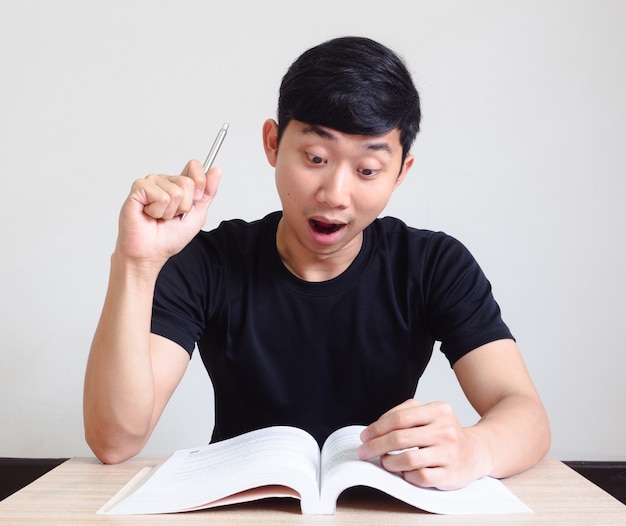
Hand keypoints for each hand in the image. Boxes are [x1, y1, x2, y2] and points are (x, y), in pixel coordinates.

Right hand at [116, 159, 220, 267]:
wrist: (152, 252)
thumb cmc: (170, 237)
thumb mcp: (198, 214)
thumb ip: (208, 192)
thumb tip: (216, 170)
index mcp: (178, 184)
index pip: (194, 167)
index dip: (200, 183)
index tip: (196, 199)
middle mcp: (165, 180)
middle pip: (187, 182)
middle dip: (184, 206)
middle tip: (172, 216)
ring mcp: (151, 183)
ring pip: (174, 191)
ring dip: (169, 211)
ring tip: (159, 217)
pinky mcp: (138, 189)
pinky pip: (160, 196)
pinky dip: (158, 211)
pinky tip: (149, 214)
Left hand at [357, 399, 489, 489]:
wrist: (476, 452)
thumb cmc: (443, 432)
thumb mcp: (429, 414)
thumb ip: (404, 414)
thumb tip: (374, 429)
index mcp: (438, 410)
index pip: (399, 418)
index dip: (377, 428)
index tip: (364, 436)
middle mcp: (445, 430)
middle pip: (400, 438)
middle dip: (376, 446)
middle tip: (364, 452)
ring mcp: (449, 453)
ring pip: (408, 459)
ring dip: (389, 462)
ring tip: (384, 462)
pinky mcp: (450, 474)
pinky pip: (420, 476)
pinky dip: (407, 475)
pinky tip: (405, 472)